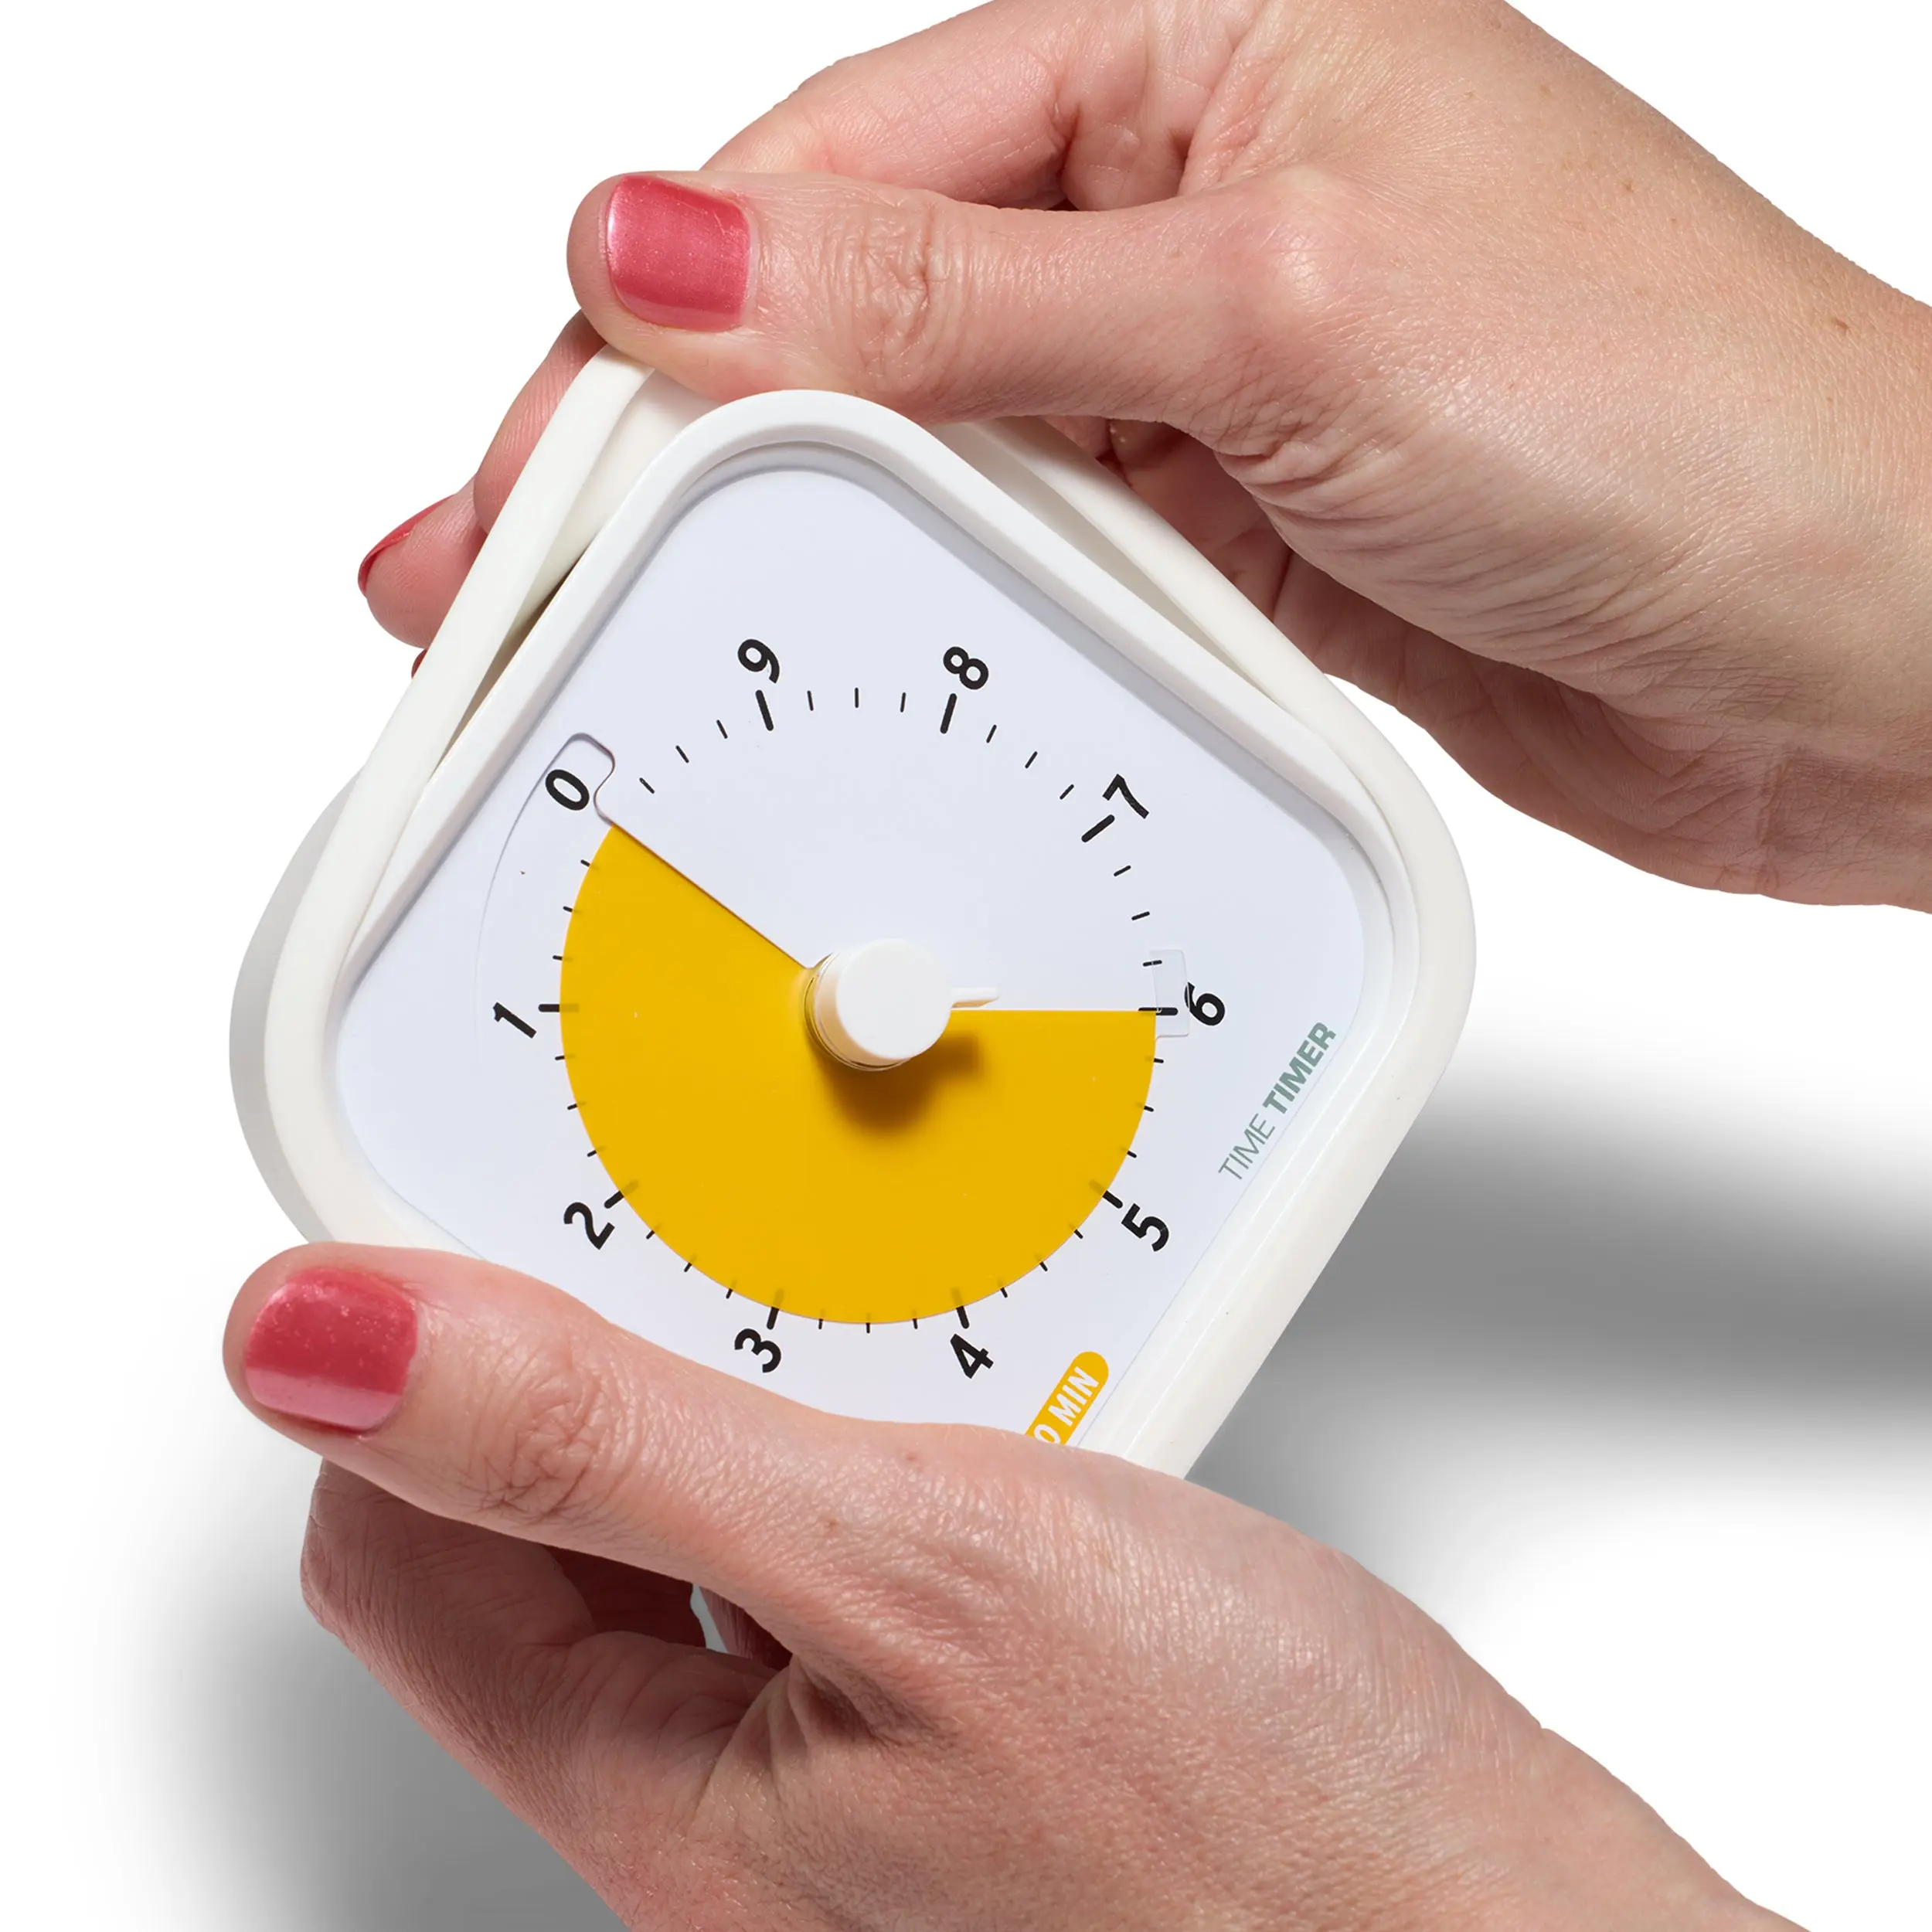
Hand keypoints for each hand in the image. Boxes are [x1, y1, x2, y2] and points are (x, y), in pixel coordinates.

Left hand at [228, 1248, 1789, 1928]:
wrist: (1504, 1925)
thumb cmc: (1272, 1826)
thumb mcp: (912, 1568)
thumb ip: (604, 1444)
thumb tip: (319, 1343)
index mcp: (656, 1798)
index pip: (395, 1539)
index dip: (416, 1354)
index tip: (493, 1203)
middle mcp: (720, 1804)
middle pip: (539, 1521)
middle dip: (607, 1351)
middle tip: (713, 1228)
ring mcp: (834, 1771)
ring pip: (689, 1515)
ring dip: (749, 1380)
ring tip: (854, 1300)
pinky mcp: (942, 1727)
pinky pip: (825, 1541)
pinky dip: (861, 1433)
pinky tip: (947, 1387)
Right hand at [361, 0, 1931, 913]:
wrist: (1853, 646)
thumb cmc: (1668, 422)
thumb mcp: (1276, 310)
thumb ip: (965, 305)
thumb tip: (682, 257)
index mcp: (1196, 45)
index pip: (847, 169)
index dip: (665, 319)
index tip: (537, 462)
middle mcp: (1186, 196)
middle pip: (858, 310)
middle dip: (683, 445)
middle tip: (512, 571)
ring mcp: (1202, 376)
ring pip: (932, 444)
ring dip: (791, 541)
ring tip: (630, 637)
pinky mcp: (1234, 528)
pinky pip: (1033, 558)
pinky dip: (935, 617)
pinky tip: (838, 661)